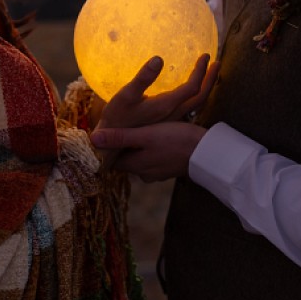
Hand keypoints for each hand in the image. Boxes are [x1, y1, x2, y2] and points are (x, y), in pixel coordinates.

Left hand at [90, 121, 205, 181]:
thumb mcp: (145, 135)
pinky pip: (155, 158)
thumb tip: (93, 139)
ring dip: (140, 145)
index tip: (107, 133)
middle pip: (126, 158)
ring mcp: (158, 172)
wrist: (207, 152)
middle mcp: (144, 173)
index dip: (108, 147)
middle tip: (124, 125)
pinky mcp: (170, 168)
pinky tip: (158, 136)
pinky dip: (153, 148)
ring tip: (142, 127)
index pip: (112, 160)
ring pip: (141, 157)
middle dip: (125, 145)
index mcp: (134, 166)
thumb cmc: (175, 141)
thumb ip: (120, 137)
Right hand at [97, 54, 217, 129]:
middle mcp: (173, 114)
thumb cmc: (117, 118)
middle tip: (216, 62)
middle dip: (210, 78)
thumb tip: (159, 59)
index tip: (205, 56)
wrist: (112, 144)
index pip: (192, 87)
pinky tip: (191, 92)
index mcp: (167, 106)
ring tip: (210, 75)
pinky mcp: (167, 123)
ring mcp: (171, 120)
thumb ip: (143, 78)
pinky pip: (189, 109)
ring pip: (196, 104)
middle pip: (200, 97)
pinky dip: (195, 96)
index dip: (201, 71)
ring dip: (205, 88)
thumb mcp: (126, 96)